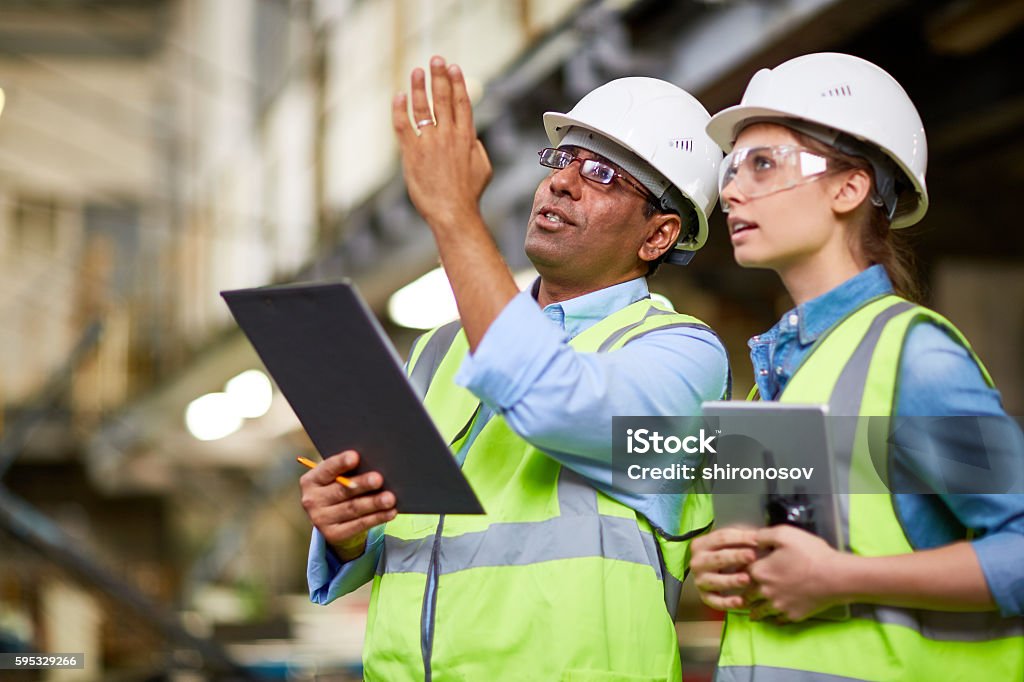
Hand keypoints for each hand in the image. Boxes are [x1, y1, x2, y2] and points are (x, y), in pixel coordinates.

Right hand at [299, 451, 396, 560]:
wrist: (331, 519)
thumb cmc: (339, 488)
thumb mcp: (337, 478)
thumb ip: (349, 470)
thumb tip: (375, 462)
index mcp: (311, 480)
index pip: (326, 469)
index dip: (340, 463)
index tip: (355, 456)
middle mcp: (312, 500)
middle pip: (342, 490)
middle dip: (361, 484)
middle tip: (378, 479)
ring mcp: (321, 519)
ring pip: (352, 508)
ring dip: (373, 503)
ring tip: (390, 498)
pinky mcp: (333, 534)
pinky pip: (359, 525)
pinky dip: (377, 518)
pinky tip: (390, 512)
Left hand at [391, 55, 492, 226]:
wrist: (453, 212)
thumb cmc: (469, 194)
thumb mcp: (483, 168)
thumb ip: (476, 147)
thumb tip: (471, 135)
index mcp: (467, 137)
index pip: (462, 103)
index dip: (457, 83)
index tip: (453, 68)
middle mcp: (448, 136)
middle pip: (443, 99)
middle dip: (439, 76)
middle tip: (436, 59)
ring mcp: (429, 143)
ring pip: (423, 107)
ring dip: (419, 86)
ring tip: (417, 71)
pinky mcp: (412, 153)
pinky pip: (403, 125)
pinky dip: (400, 109)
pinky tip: (399, 96)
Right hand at [689, 527, 757, 610]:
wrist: (712, 571)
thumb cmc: (726, 552)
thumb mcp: (732, 541)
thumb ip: (744, 537)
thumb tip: (762, 537)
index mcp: (701, 544)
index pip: (721, 538)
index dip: (740, 538)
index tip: (757, 539)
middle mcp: (697, 562)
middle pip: (718, 558)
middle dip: (735, 557)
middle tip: (752, 556)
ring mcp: (700, 580)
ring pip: (715, 580)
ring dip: (731, 580)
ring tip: (746, 579)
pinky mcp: (705, 596)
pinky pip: (715, 601)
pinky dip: (727, 603)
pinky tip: (741, 602)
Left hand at [746, 525, 846, 621]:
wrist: (835, 577)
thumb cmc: (810, 553)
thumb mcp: (784, 534)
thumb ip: (763, 535)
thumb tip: (752, 540)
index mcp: (760, 572)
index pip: (742, 573)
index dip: (740, 572)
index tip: (738, 574)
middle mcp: (765, 592)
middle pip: (748, 595)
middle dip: (744, 595)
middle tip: (741, 597)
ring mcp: (779, 606)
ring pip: (760, 612)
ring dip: (755, 612)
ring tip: (752, 614)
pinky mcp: (793, 615)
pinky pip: (778, 620)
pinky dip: (774, 619)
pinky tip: (775, 618)